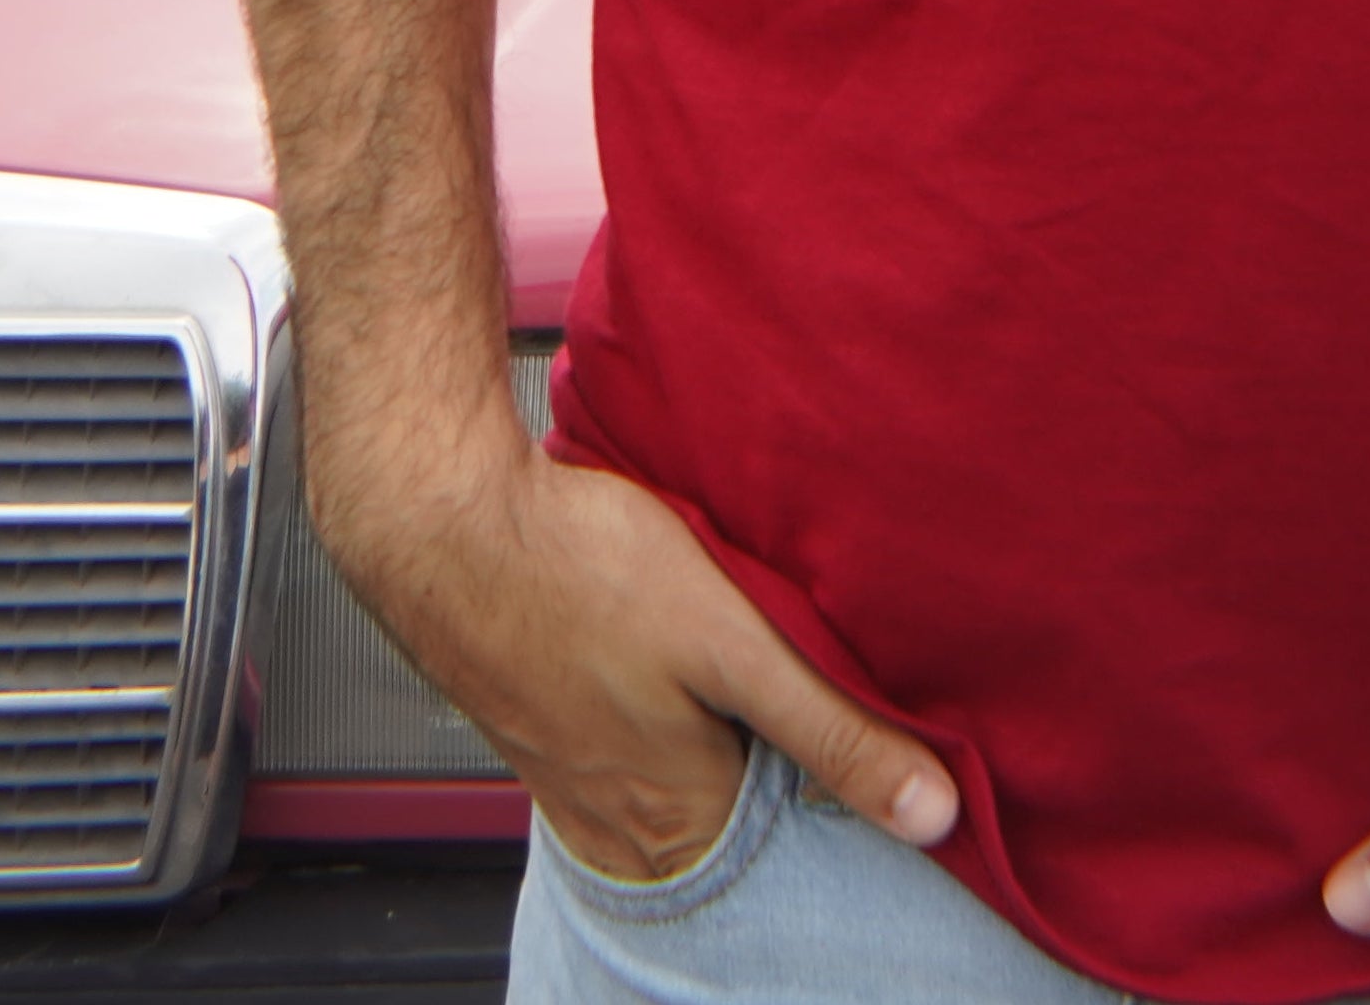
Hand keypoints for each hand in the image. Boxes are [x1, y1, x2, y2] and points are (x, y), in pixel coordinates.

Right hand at [322, 434, 959, 879]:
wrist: (435, 514)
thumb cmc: (575, 568)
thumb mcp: (733, 643)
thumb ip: (832, 728)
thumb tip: (934, 814)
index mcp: (675, 817)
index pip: (789, 856)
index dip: (842, 810)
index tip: (882, 764)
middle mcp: (617, 818)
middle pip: (732, 828)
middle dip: (783, 788)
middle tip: (820, 719)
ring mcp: (571, 775)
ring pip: (681, 785)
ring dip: (725, 749)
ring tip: (753, 693)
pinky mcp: (543, 721)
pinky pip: (629, 749)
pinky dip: (670, 723)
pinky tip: (675, 670)